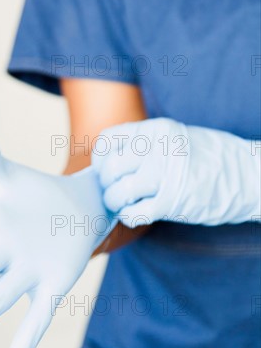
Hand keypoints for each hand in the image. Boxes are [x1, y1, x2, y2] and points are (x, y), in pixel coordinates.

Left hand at [92, 118, 259, 226]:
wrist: (250, 175)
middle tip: (115, 191)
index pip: (108, 141)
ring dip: (116, 203)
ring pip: (117, 193)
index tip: (106, 170)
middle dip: (106, 185)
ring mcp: (165, 175)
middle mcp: (157, 149)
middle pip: (109, 169)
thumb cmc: (213, 158)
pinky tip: (136, 214)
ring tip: (125, 204)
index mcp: (156, 129)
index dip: (101, 160)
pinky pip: (133, 214)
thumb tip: (112, 161)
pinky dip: (129, 217)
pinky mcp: (172, 203)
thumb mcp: (177, 138)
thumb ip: (146, 145)